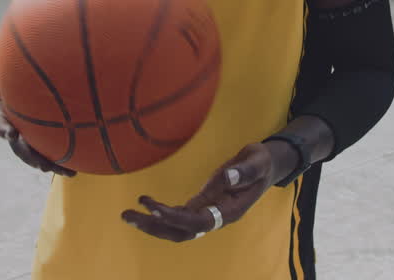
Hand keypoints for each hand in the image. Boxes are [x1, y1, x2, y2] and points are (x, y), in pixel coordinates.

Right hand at [0, 58, 75, 176]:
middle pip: (20, 148)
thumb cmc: (0, 79)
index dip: (5, 130)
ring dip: (50, 165)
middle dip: (31, 157)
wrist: (12, 89)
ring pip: (36, 155)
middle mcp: (11, 132)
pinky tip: (78, 168)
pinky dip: (61, 160)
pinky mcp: (38, 140)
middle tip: (43, 166)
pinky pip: (49, 151)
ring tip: (68, 172)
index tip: (11, 133)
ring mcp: (25, 138)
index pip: (0, 125)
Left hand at [120, 142, 282, 241]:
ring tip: (128, 214)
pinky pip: (179, 216)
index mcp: (230, 210)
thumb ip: (244, 171)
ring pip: (178, 227)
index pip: (199, 222)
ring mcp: (208, 213)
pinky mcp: (203, 205)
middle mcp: (216, 217)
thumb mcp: (257, 161)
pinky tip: (146, 206)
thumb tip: (226, 176)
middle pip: (182, 232)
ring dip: (153, 223)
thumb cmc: (261, 162)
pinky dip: (161, 213)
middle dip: (155, 227)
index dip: (176, 218)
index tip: (155, 210)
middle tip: (127, 215)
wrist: (266, 166)